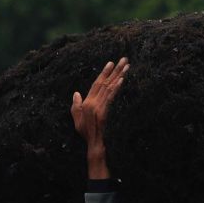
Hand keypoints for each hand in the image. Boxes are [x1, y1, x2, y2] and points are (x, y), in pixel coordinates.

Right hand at [71, 57, 128, 178]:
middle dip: (115, 70)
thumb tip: (76, 93)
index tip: (111, 63)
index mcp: (87, 102)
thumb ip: (76, 105)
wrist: (94, 143)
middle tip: (124, 59)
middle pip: (105, 82)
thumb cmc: (85, 132)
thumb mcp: (76, 118)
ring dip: (120, 75)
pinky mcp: (106, 112)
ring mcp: (101, 107)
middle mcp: (94, 102)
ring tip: (127, 65)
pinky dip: (117, 88)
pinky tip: (122, 80)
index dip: (104, 73)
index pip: (96, 84)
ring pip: (110, 87)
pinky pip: (112, 97)